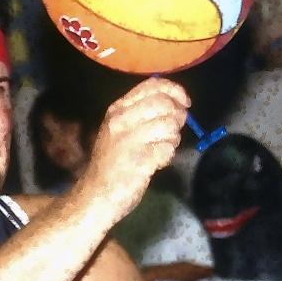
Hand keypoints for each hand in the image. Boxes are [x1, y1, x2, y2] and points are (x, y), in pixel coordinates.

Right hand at [82, 77, 191, 219]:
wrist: (96, 195)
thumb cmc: (113, 162)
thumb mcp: (120, 129)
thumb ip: (143, 113)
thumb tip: (175, 103)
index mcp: (117, 109)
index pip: (152, 85)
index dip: (174, 90)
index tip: (185, 102)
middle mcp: (121, 121)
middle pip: (164, 103)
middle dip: (179, 114)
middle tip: (177, 129)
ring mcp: (129, 141)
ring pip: (169, 125)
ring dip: (174, 137)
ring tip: (164, 147)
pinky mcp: (139, 161)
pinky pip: (167, 149)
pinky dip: (169, 155)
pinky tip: (159, 161)